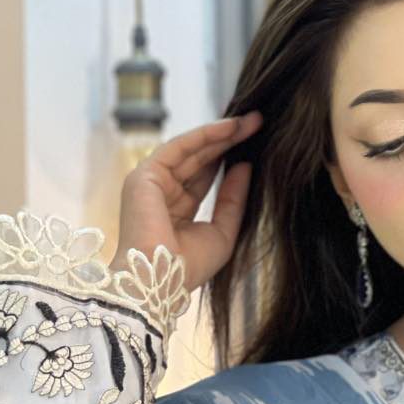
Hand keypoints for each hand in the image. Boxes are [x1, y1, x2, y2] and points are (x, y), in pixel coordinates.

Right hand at [108, 112, 263, 302]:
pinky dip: (205, 135)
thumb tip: (245, 167)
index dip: (227, 160)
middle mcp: (161, 193)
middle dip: (228, 141)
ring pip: (191, 149)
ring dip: (221, 134)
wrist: (160, 282)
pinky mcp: (145, 174)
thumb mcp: (222, 232)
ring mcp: (150, 182)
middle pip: (199, 160)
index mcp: (175, 210)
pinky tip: (230, 128)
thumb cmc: (187, 268)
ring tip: (250, 122)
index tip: (254, 146)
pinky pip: (180, 146)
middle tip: (257, 124)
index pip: (204, 177)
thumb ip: (233, 200)